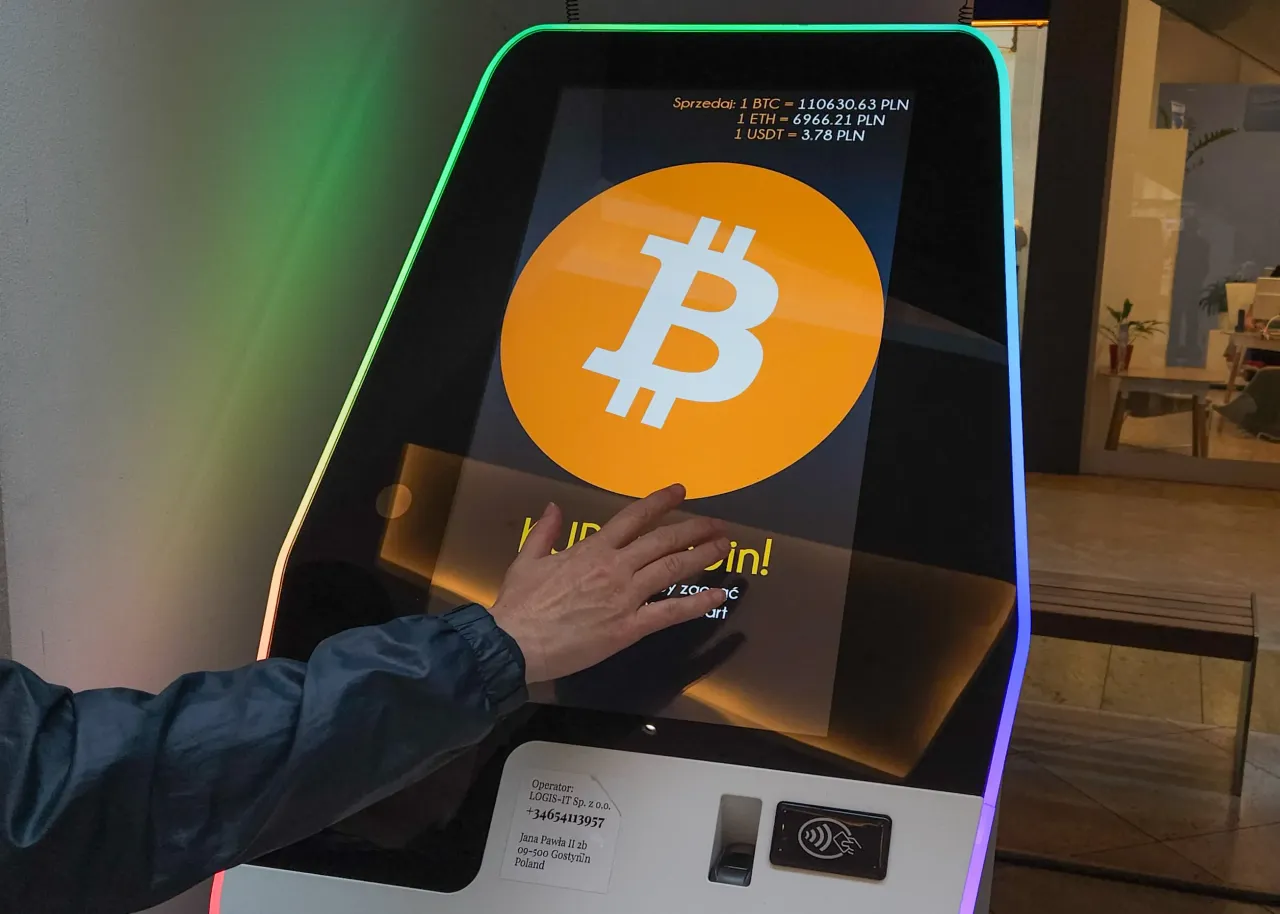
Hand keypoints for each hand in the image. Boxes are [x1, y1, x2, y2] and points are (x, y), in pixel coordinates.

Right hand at [489, 484, 730, 683]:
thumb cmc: (519, 603)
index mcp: (592, 549)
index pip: (634, 517)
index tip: (681, 491)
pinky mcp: (628, 627)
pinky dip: (697, 603)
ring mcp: (625, 597)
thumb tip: (553, 508)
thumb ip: (545, 531)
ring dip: (702, 556)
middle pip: (663, 540)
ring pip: (673, 569)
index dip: (660, 502)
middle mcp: (615, 567)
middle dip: (694, 529)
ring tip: (724, 547)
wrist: (515, 642)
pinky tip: (718, 595)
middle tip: (717, 523)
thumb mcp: (527, 559)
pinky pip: (670, 612)